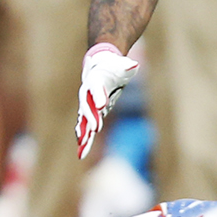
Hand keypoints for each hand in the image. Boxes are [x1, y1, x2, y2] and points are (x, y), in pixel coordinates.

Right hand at [76, 42, 138, 159]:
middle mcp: (88, 93)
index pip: (96, 89)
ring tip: (82, 144)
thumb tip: (134, 66)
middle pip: (88, 107)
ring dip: (83, 132)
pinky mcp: (90, 114)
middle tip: (97, 129)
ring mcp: (87, 105)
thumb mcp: (123, 65)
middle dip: (91, 118)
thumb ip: (127, 66)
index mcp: (95, 80)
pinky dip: (84, 139)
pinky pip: (86, 127)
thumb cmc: (114, 67)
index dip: (99, 97)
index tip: (102, 106)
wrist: (102, 68)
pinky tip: (82, 151)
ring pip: (84, 120)